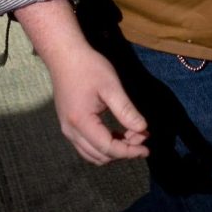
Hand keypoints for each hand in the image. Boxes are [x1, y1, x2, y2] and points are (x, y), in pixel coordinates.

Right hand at [15, 0, 148, 165]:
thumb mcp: (111, 86)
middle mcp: (71, 131)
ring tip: (132, 136)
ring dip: (113, 150)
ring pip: (92, 154)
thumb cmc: (88, 67)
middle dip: (123, 151)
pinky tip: (117, 134)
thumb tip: (143, 129)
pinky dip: (103, 146)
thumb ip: (126, 110)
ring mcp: (67, 129)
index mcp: (81, 122)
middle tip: (142, 136)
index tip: (147, 149)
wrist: (64, 55)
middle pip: (100, 156)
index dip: (129, 151)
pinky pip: (86, 146)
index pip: (108, 148)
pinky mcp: (68, 124)